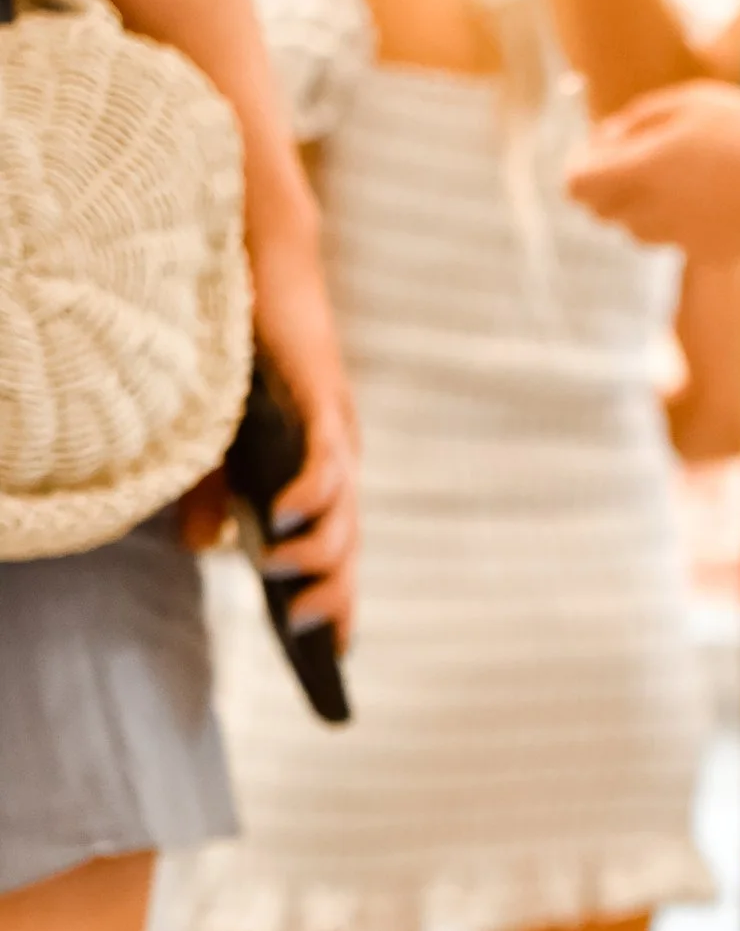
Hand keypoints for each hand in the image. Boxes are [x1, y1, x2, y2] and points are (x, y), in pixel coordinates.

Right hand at [244, 196, 359, 637]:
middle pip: (348, 546)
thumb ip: (211, 492)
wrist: (263, 272)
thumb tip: (200, 548)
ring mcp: (337, 435)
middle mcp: (338, 464)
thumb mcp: (217, 440)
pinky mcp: (325, 402)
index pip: (338, 553)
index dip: (340, 602)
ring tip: (286, 587)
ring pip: (343, 514)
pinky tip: (286, 520)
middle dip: (332, 598)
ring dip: (318, 556)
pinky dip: (310, 494)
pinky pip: (328, 461)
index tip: (336, 657)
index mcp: (319, 477)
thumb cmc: (244, 358)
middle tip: (309, 637)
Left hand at [566, 82, 739, 255]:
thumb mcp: (690, 103)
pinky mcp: (707, 254)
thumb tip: (606, 139)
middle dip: (610, 188)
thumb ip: (638, 120)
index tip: (600, 153)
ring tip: (687, 177)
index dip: (581, 168)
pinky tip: (720, 197)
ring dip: (647, 207)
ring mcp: (680, 238)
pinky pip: (679, 240)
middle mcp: (654, 210)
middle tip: (640, 161)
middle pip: (603, 212)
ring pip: (639, 230)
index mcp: (643, 168)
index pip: (577, 185)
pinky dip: (686, 222)